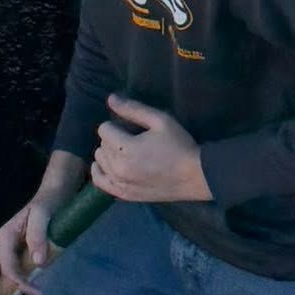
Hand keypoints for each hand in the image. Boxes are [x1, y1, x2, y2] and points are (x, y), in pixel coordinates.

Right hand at [0, 182, 71, 294]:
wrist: (52, 194)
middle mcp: (0, 243)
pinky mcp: (10, 250)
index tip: (37, 292)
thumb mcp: (44, 216)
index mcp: (5, 235)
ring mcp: (3, 247)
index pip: (7, 266)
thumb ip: (39, 237)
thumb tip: (38, 263)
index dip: (20, 281)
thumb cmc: (49, 204)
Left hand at [91, 95, 211, 202]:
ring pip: (99, 161)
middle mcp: (117, 168)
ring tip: (126, 153)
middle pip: (101, 145)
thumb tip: (110, 98)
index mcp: (124, 149)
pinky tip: (111, 166)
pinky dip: (101, 171)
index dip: (117, 125)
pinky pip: (99, 182)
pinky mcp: (124, 195)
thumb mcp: (160, 120)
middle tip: (132, 140)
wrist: (195, 176)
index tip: (131, 128)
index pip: (104, 129)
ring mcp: (119, 184)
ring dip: (108, 154)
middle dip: (113, 139)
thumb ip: (133, 109)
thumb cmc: (179, 145)